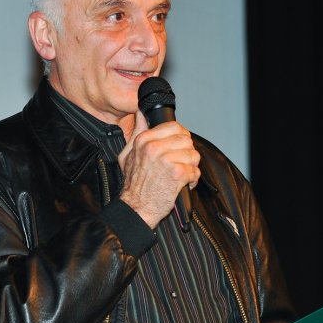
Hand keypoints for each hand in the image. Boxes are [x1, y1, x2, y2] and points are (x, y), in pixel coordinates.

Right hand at [118, 111, 200, 227]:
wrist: (136, 207)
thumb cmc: (133, 184)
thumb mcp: (127, 154)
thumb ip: (136, 132)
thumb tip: (141, 114)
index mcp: (144, 140)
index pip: (174, 126)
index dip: (181, 137)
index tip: (179, 148)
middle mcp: (154, 147)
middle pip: (186, 139)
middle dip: (187, 152)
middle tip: (181, 163)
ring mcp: (166, 159)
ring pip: (193, 155)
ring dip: (191, 167)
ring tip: (182, 175)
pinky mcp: (176, 173)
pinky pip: (195, 170)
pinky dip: (192, 180)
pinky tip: (184, 184)